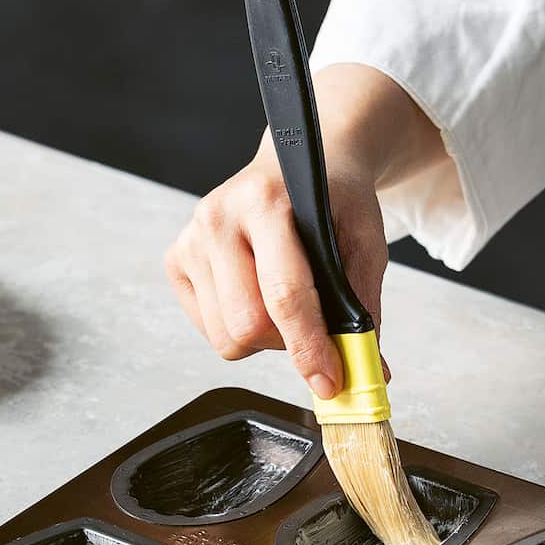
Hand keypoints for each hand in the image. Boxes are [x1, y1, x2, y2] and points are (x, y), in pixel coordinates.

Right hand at [165, 64, 448, 395]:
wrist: (301, 162)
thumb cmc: (333, 200)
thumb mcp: (365, 240)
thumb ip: (364, 303)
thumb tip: (368, 367)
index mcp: (266, 202)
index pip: (284, 295)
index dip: (309, 348)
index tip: (330, 382)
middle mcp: (218, 217)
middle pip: (247, 325)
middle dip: (286, 344)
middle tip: (311, 328)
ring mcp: (191, 238)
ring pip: (225, 336)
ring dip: (263, 339)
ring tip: (283, 303)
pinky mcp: (176, 258)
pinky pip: (208, 329)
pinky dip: (239, 327)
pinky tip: (256, 294)